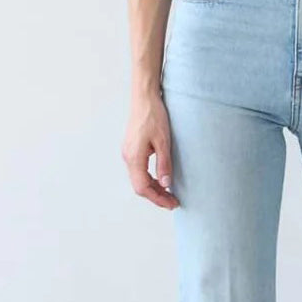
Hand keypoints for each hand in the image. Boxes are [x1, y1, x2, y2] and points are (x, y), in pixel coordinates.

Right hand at [122, 88, 179, 208]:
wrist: (144, 98)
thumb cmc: (153, 115)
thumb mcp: (163, 141)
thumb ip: (164, 164)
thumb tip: (166, 184)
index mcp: (134, 157)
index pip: (143, 187)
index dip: (157, 198)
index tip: (171, 204)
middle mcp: (128, 157)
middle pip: (139, 186)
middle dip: (156, 196)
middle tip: (173, 202)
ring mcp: (128, 153)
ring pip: (139, 179)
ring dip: (153, 189)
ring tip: (169, 194)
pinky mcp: (132, 149)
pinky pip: (139, 171)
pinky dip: (150, 179)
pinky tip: (161, 180)